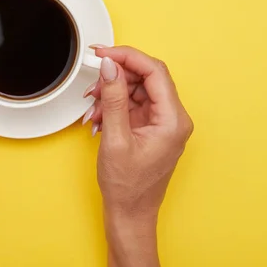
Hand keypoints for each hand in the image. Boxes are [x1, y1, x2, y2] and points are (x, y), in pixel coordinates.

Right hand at [83, 45, 193, 266]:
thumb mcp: (115, 139)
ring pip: (137, 90)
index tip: (104, 53)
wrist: (130, 214)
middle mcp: (173, 119)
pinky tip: (98, 117)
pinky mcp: (151, 128)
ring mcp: (163, 123)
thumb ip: (113, 99)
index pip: (154, 72)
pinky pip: (132, 105)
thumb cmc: (128, 187)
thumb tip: (110, 68)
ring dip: (111, 93)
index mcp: (173, 120)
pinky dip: (113, 106)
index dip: (127, 57)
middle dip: (116, 77)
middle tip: (94, 80)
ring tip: (93, 107)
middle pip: (146, 78)